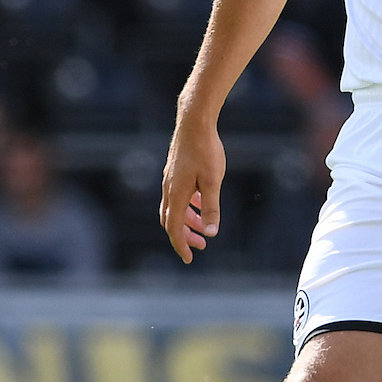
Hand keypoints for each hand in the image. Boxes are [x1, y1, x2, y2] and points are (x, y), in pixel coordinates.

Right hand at [159, 113, 224, 262]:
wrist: (194, 121)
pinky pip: (178, 195)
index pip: (173, 228)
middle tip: (201, 246)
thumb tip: (212, 233)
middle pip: (171, 221)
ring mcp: (170, 179)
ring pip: (175, 208)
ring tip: (205, 227)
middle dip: (184, 236)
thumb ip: (211, 207)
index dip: (180, 245)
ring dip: (188, 221)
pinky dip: (188, 205)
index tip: (189, 259)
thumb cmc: (205, 150)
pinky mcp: (175, 170)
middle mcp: (169, 188)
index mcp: (176, 194)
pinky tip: (201, 203)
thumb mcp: (213, 181)